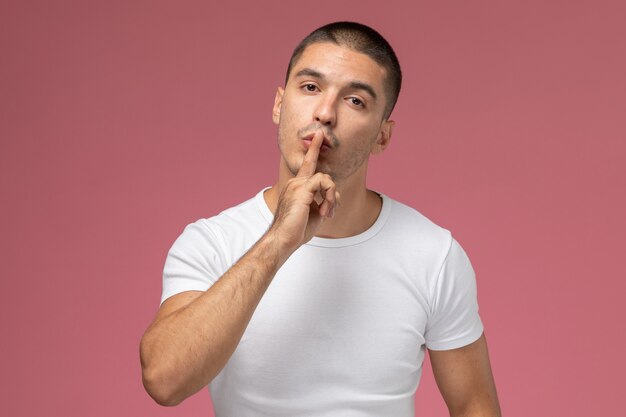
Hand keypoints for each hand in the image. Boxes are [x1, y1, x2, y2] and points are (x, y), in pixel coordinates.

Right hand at [269, 129, 339, 251]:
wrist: (283, 239)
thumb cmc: (296, 230)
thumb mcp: (313, 214)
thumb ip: (322, 202)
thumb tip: (333, 198)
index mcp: (296, 187)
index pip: (307, 164)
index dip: (314, 149)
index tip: (319, 134)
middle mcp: (295, 182)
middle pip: (323, 175)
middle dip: (332, 195)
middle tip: (328, 214)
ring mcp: (297, 184)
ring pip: (326, 178)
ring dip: (331, 198)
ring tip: (326, 214)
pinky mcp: (302, 188)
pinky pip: (324, 182)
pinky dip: (329, 197)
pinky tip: (324, 212)